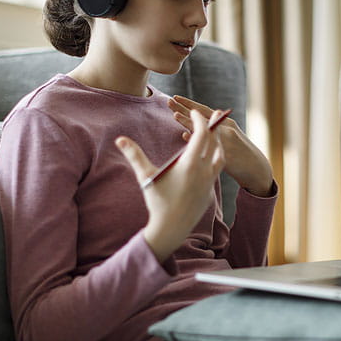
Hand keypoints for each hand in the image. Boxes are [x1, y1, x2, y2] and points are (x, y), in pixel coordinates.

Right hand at [115, 110, 225, 262]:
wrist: (171, 228)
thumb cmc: (157, 202)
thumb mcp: (145, 176)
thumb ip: (134, 155)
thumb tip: (119, 139)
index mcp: (189, 164)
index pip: (201, 134)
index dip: (200, 120)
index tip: (194, 113)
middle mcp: (203, 171)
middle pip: (214, 142)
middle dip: (213, 127)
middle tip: (213, 115)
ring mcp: (209, 182)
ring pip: (220, 156)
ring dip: (218, 143)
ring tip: (214, 135)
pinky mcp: (210, 191)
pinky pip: (217, 170)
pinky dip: (215, 158)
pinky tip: (209, 157)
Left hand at [169, 95, 273, 196]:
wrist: (255, 168)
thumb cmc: (239, 154)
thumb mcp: (229, 138)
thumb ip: (213, 132)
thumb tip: (188, 131)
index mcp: (226, 122)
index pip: (204, 110)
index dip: (189, 104)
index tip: (175, 97)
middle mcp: (226, 127)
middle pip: (201, 116)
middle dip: (184, 108)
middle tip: (168, 101)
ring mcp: (226, 139)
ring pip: (203, 127)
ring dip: (188, 121)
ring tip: (174, 115)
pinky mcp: (225, 151)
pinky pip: (206, 143)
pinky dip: (195, 139)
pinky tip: (184, 135)